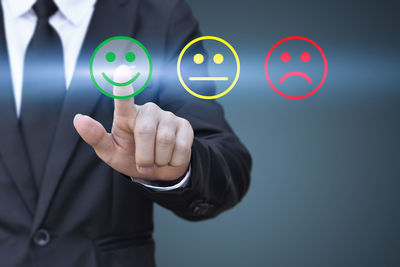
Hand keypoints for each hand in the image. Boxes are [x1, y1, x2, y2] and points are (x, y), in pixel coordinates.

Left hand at [73, 65, 193, 180]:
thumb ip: (96, 137)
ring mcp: (168, 117)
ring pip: (165, 141)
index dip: (124, 87)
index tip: (122, 71)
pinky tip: (170, 158)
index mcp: (126, 115)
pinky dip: (174, 161)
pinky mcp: (184, 126)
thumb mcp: (111, 152)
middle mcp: (148, 111)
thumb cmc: (131, 156)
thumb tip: (78, 119)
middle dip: (143, 156)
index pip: (124, 100)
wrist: (159, 170)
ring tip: (156, 160)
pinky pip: (181, 147)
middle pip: (145, 131)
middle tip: (143, 165)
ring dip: (159, 160)